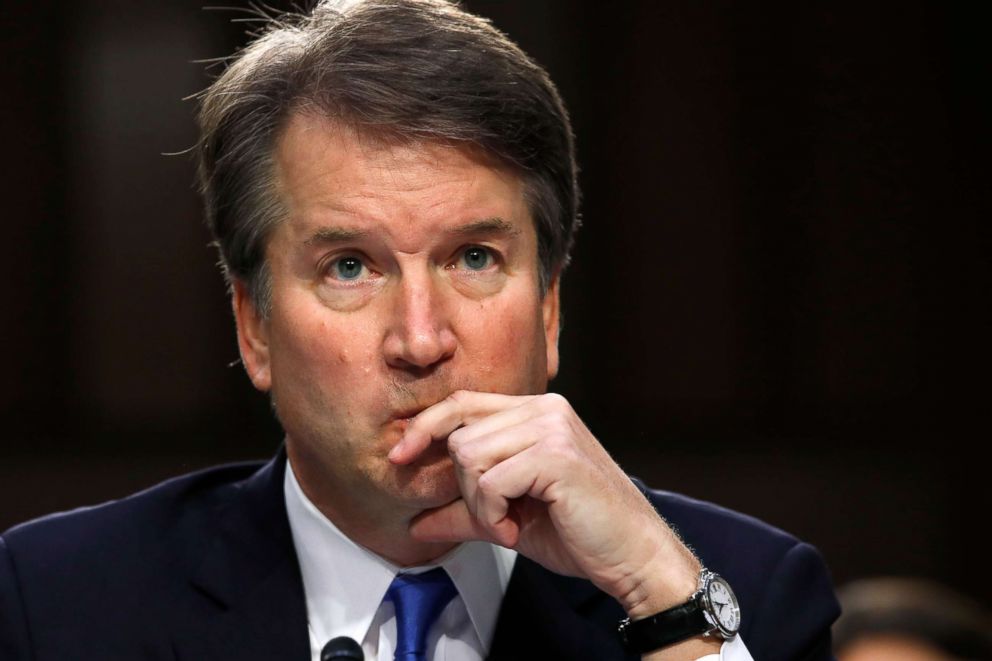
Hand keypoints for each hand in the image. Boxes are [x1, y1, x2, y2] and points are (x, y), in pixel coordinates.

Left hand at [388, 391, 700, 615]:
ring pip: (470, 455)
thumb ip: (465, 511)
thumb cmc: (582, 534)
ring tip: (510, 524)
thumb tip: (416, 522)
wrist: (634, 556)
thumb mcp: (510, 519)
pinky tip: (518, 529)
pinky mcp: (556, 455)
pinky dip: (493, 515)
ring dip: (479, 504)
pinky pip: (490, 481)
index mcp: (536, 412)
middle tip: (495, 518)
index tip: (399, 457)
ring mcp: (552, 427)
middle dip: (463, 486)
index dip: (426, 426)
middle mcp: (545, 409)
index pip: (464, 402)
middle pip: (460, 432)